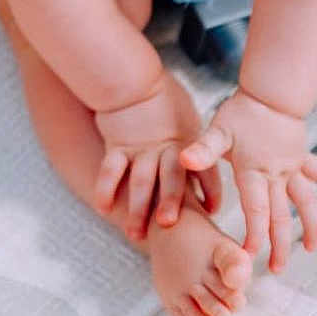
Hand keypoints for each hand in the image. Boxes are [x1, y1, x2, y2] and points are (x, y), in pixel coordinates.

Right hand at [94, 71, 222, 240]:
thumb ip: (194, 145)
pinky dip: (106, 189)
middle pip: (171, 178)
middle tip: (167, 224)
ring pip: (140, 180)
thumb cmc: (164, 101)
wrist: (134, 81)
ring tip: (135, 234)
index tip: (212, 209)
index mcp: (188, 143)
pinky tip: (104, 209)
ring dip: (137, 208)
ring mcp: (140, 149)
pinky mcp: (117, 146)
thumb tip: (205, 171)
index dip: (210, 189)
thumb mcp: (186, 119)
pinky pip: (111, 169)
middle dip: (170, 202)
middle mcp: (165, 148)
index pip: (205, 169)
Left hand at [180, 88, 316, 271]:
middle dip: (280, 245)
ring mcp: (293, 167)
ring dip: (310, 226)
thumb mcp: (217, 130)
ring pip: (306, 202)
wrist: (271, 91)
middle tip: (277, 270)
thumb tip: (184, 160)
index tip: (250, 255)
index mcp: (254, 172)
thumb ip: (202, 149)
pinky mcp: (302, 156)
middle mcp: (277, 174)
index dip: (254, 235)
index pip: (256, 210)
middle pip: (281, 216)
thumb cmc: (240, 112)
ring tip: (311, 249)